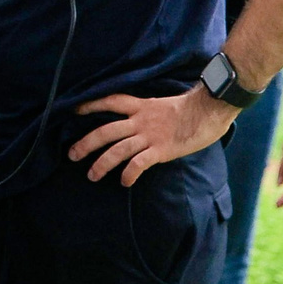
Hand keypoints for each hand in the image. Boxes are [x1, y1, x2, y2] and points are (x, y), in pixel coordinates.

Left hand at [72, 86, 235, 184]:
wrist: (210, 109)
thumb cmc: (192, 109)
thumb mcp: (163, 105)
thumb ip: (148, 114)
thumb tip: (139, 123)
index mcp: (141, 106)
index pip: (111, 101)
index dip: (91, 105)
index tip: (74, 110)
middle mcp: (140, 120)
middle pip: (106, 130)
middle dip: (86, 143)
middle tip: (72, 155)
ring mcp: (149, 135)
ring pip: (117, 150)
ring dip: (101, 163)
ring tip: (92, 175)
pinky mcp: (161, 150)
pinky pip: (139, 163)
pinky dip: (129, 173)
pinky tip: (124, 182)